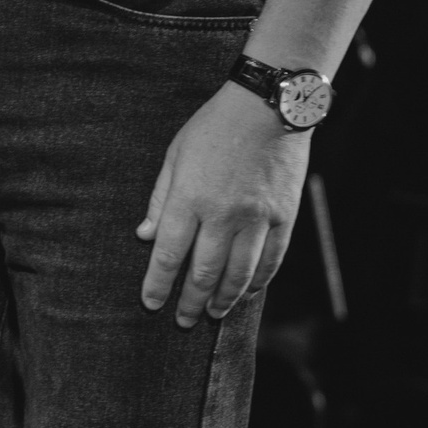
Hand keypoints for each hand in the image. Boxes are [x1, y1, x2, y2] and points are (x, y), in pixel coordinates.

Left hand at [137, 81, 311, 328]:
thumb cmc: (215, 126)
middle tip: (183, 320)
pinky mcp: (283, 216)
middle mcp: (222, 213)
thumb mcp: (176, 155)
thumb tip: (145, 236)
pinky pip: (271, 259)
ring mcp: (256, 217)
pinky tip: (247, 293)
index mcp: (190, 197)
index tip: (151, 303)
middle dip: (190, 302)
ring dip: (223, 299)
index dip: (158, 284)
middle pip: (203, 272)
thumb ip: (160, 199)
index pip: (168, 254)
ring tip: (213, 314)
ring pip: (238, 273)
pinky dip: (258, 281)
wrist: (268, 106)